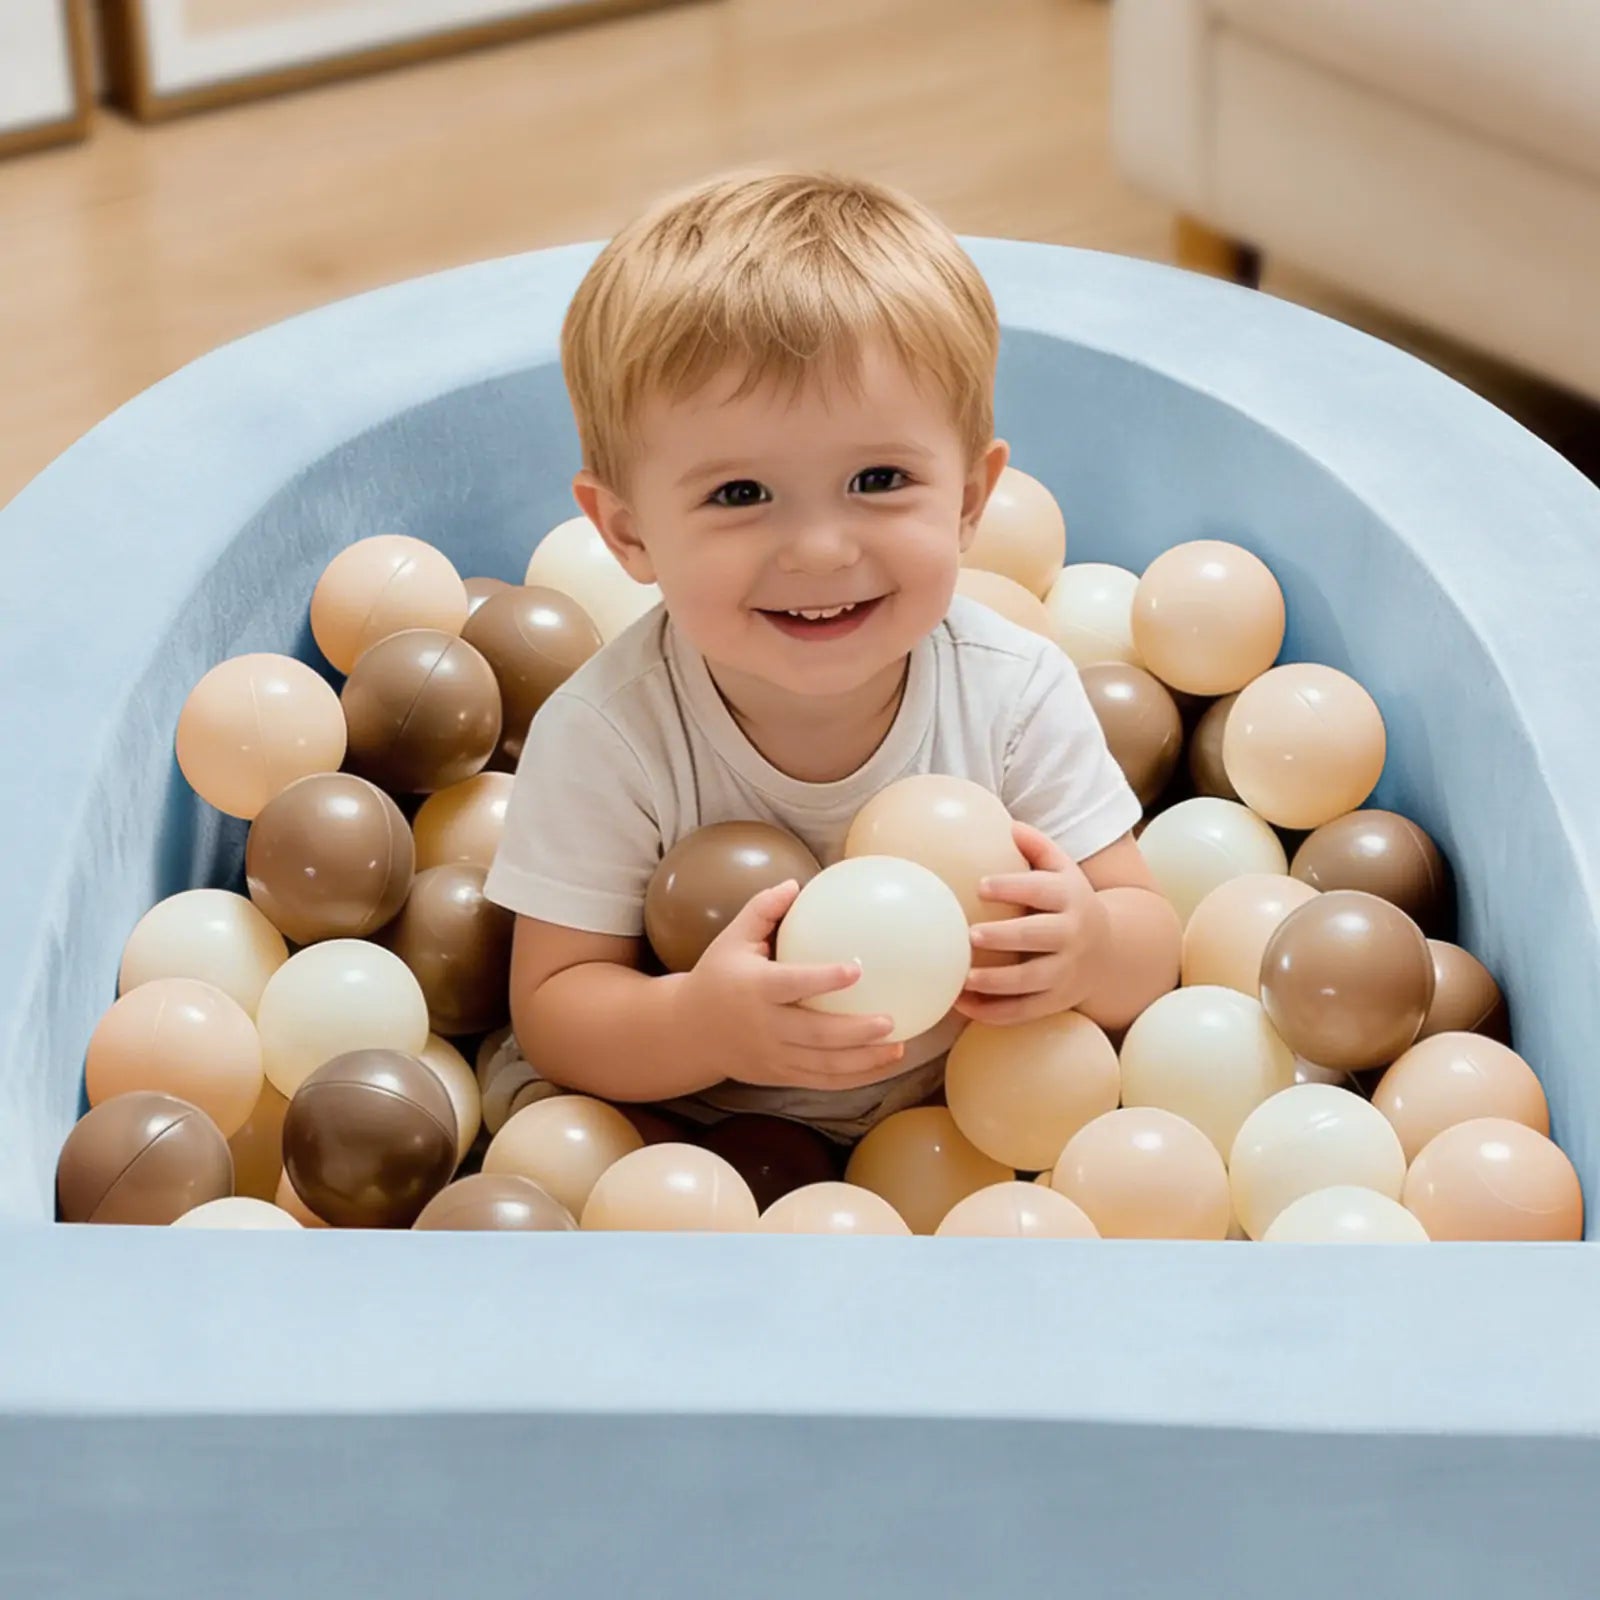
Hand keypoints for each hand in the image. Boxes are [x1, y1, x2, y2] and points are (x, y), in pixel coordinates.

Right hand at [676, 880, 907, 1091]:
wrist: (688, 1032)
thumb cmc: (717, 976)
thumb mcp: (732, 939)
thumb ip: (762, 910)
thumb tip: (796, 884)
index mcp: (754, 989)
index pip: (792, 984)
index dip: (824, 979)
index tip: (857, 968)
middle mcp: (764, 1026)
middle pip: (814, 1033)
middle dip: (855, 1031)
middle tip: (889, 1020)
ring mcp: (773, 1056)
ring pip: (823, 1064)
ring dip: (864, 1060)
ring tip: (898, 1047)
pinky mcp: (779, 1075)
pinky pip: (820, 1081)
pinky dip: (853, 1077)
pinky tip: (882, 1064)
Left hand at [957, 822, 1110, 1025]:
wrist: (1111, 952)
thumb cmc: (1070, 902)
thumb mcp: (1064, 869)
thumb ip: (1038, 846)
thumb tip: (1009, 825)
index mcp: (1070, 898)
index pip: (1042, 890)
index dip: (1013, 887)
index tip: (981, 885)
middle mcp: (1071, 935)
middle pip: (1038, 936)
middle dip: (1005, 937)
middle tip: (972, 934)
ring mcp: (1066, 972)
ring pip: (1031, 980)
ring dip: (996, 981)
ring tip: (964, 977)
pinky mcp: (1057, 1001)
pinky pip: (1024, 1011)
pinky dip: (992, 1011)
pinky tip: (962, 1003)